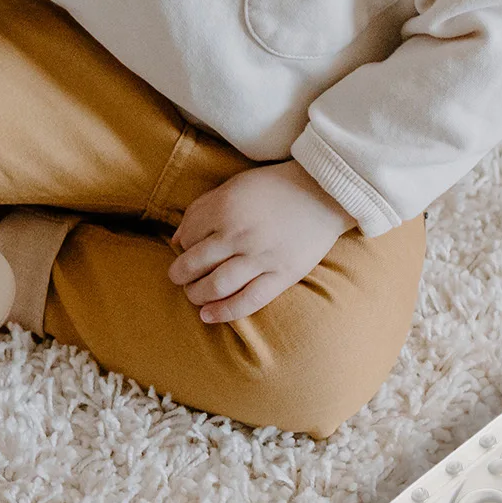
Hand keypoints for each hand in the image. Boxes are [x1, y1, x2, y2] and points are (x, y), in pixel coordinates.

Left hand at [168, 160, 353, 322]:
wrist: (324, 193)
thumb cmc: (276, 188)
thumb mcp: (234, 186)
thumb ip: (203, 209)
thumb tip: (177, 240)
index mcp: (225, 207)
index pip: (187, 236)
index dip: (183, 246)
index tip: (189, 249)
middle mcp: (239, 234)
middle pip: (194, 264)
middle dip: (180, 275)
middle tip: (180, 278)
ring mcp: (260, 258)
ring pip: (215, 286)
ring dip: (196, 295)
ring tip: (193, 295)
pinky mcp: (281, 275)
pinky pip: (247, 301)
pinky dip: (223, 312)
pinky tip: (207, 316)